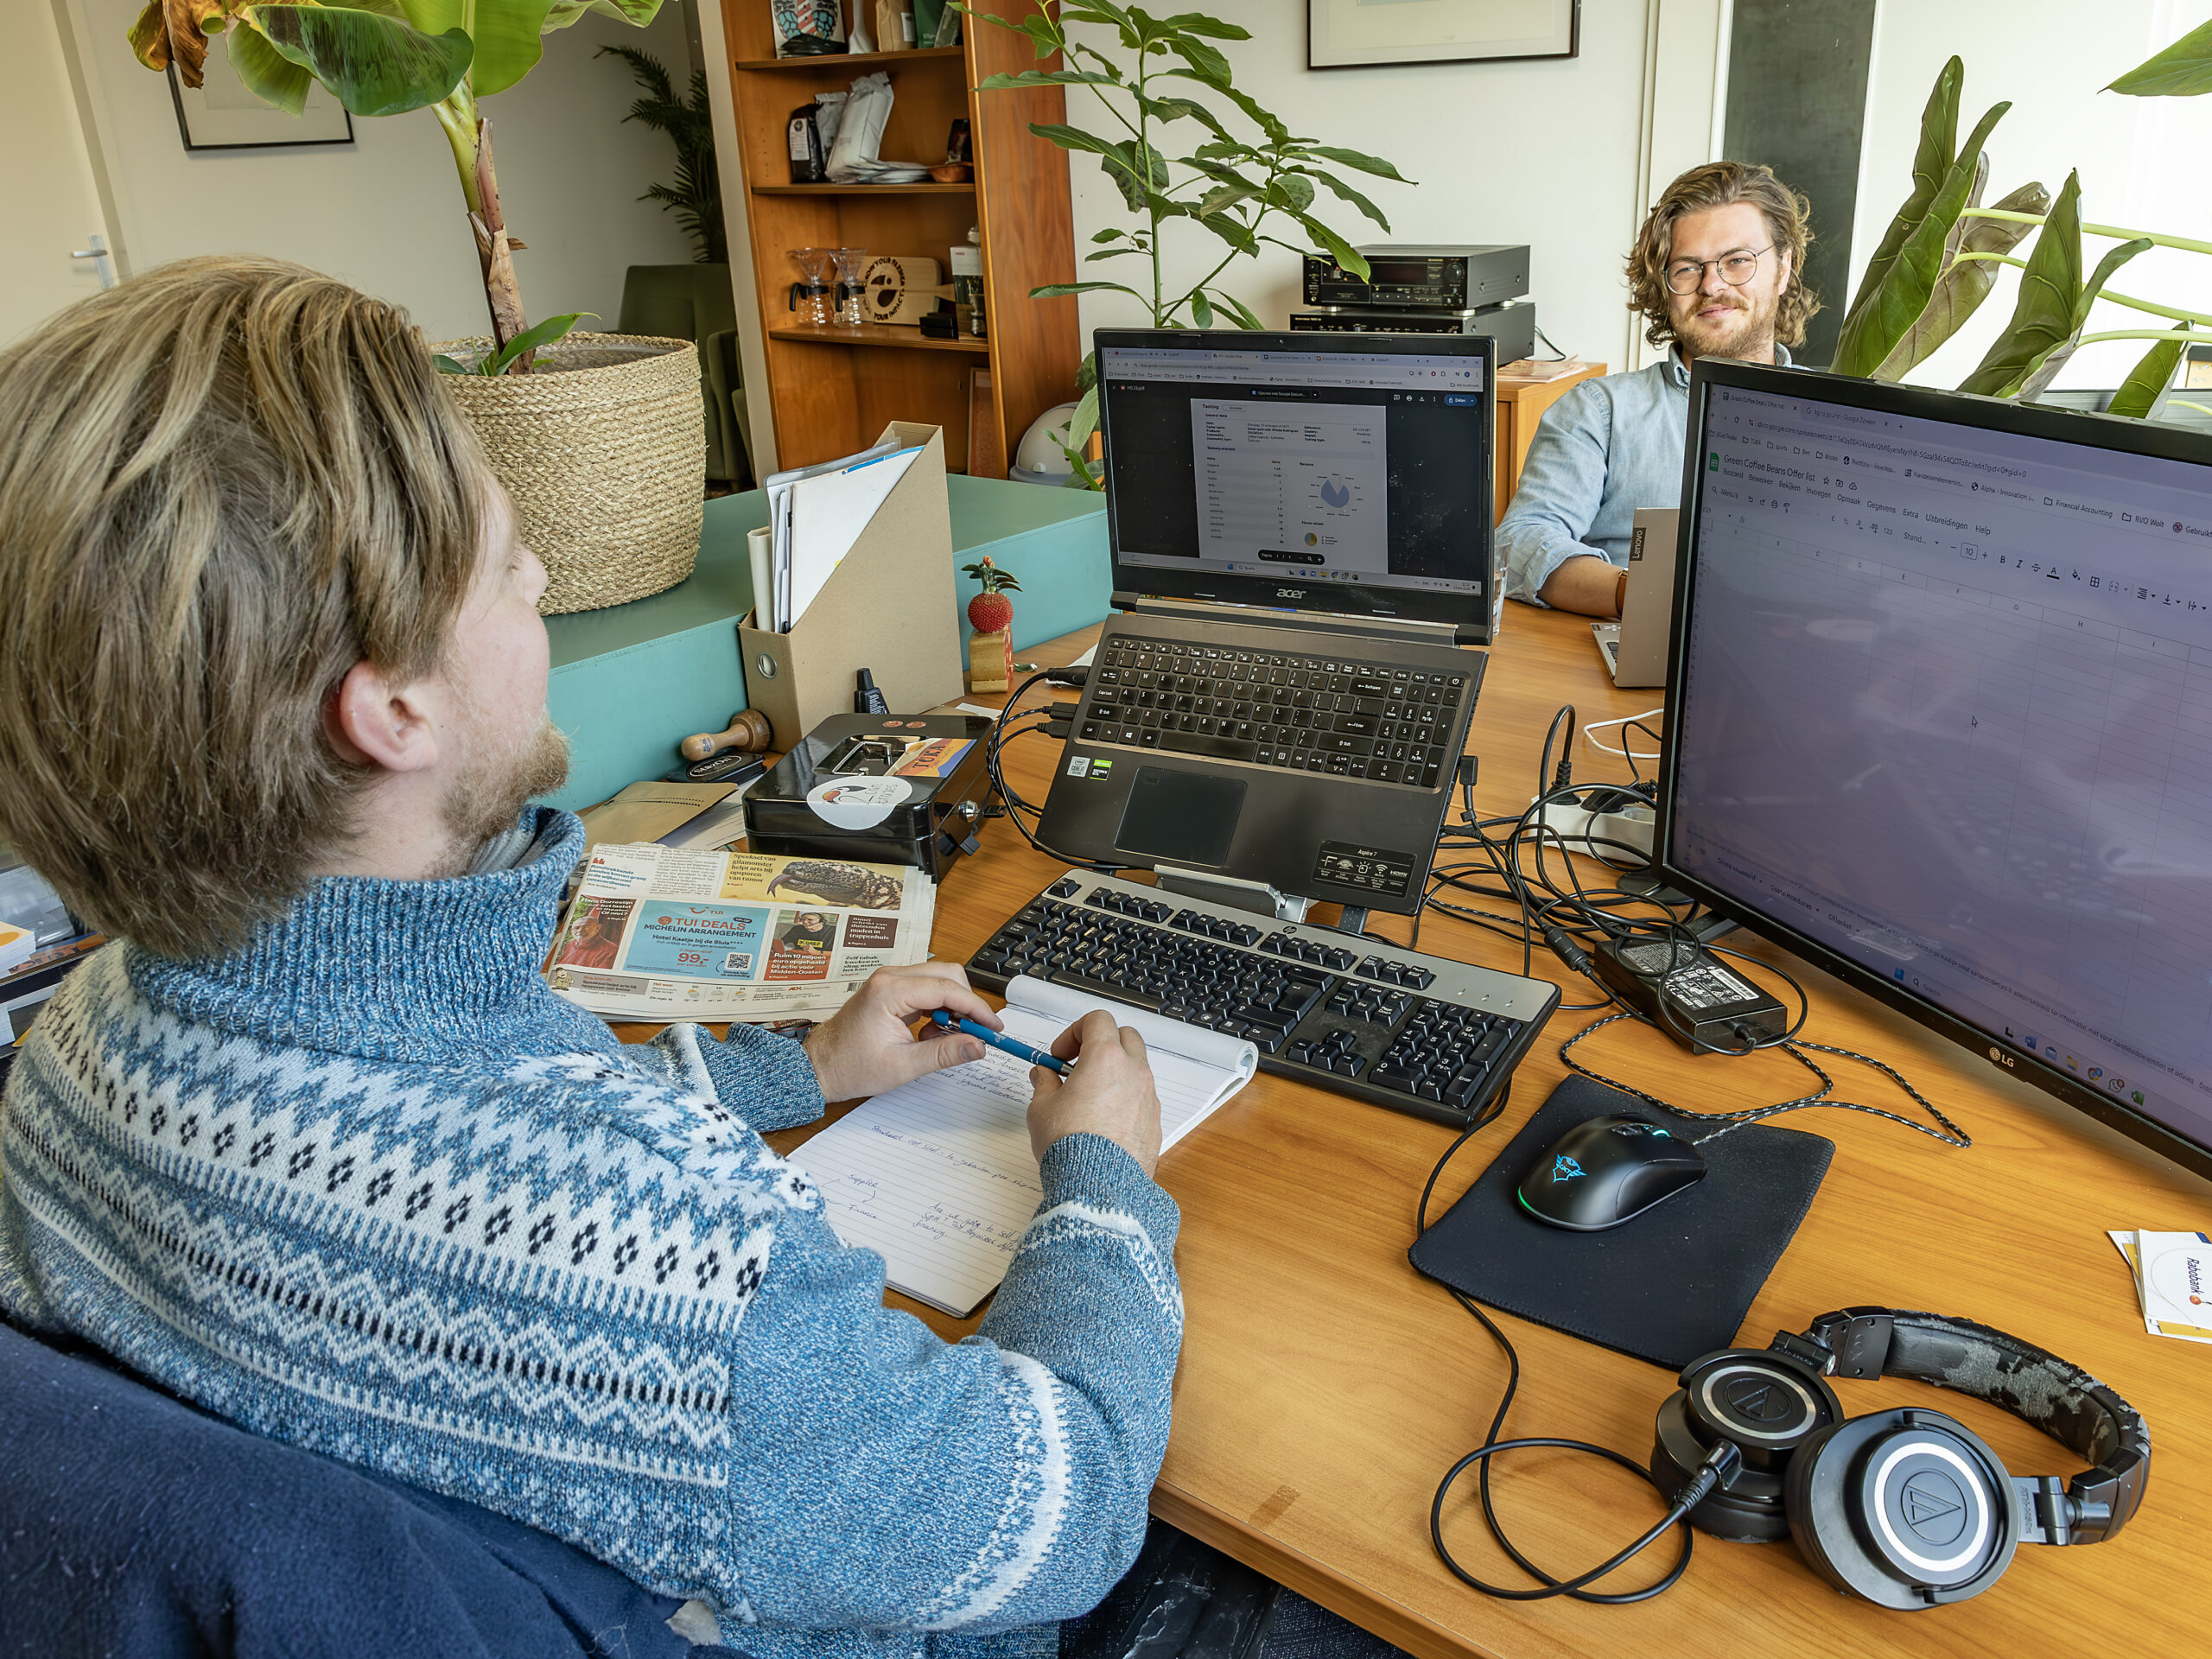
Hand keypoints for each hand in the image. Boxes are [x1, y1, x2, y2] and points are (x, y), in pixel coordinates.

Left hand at [802, 962, 1000, 1101]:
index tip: (993, 1028)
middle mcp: (890, 977)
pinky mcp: (892, 990)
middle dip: (967, 1003)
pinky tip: (932, 1033)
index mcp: (890, 991)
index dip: (976, 1008)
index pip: (947, 989)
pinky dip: (939, 1008)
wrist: (820, 1066)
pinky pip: (927, 989)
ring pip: (939, 980)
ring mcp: (890, 981)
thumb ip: (944, 1053)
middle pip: (947, 975)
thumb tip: (978, 1046)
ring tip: (950, 1036)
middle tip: (977, 1032)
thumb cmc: (850, 1066)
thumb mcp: (903, 1066)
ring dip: (953, 1006)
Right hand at [1027, 1010, 1162, 1177]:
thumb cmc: (1069, 1145)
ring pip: (1137, 1068)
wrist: (1098, 1186)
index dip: (1074, 1032)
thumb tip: (1044, 1075)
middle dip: (1101, 1044)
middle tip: (1077, 1066)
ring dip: (1115, 1072)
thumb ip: (1044, 1083)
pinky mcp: (1155, 1122)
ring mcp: (1149, 1097)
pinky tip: (1104, 1122)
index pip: (1097, 1020)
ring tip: (1089, 1098)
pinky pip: (1142, 1097)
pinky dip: (1126, 1098)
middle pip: (1124, 1036)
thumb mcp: (1041, 1108)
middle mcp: (1134, 1072)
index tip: (1060, 1055)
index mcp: (1105, 1058)